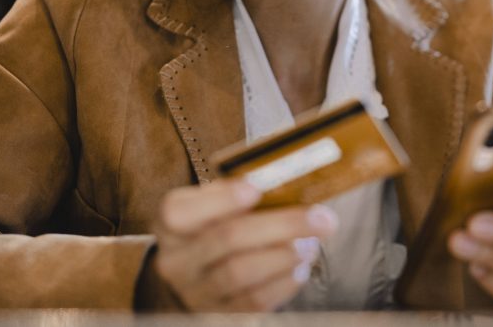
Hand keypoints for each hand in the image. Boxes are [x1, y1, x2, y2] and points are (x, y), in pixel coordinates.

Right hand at [142, 179, 338, 311]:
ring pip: (242, 273)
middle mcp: (177, 261)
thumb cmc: (213, 230)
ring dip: (286, 255)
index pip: (181, 212)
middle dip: (280, 225)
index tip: (256, 189)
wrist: (193, 281)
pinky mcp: (218, 317)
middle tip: (320, 217)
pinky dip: (284, 282)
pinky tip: (300, 266)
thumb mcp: (212, 206)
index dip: (221, 199)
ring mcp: (196, 293)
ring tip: (312, 242)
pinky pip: (254, 301)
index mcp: (172, 224)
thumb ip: (237, 191)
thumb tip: (283, 179)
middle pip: (227, 239)